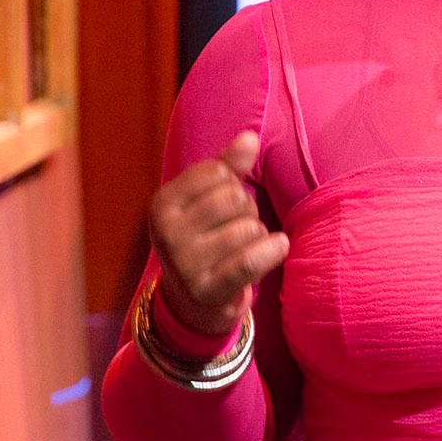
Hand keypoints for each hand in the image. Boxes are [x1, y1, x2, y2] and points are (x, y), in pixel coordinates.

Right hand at [147, 131, 288, 337]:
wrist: (193, 302)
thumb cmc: (205, 239)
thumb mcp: (207, 199)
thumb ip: (227, 166)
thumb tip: (249, 138)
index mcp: (162, 204)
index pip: (218, 171)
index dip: (232, 182)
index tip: (222, 204)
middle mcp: (166, 233)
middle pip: (235, 198)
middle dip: (246, 210)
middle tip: (234, 229)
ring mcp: (184, 264)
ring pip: (249, 228)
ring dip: (257, 235)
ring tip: (242, 248)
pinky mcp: (207, 290)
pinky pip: (251, 259)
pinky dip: (273, 250)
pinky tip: (279, 246)